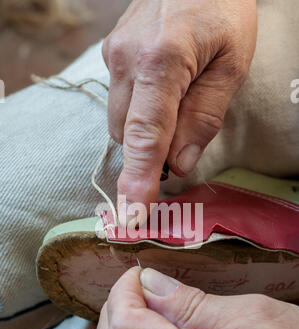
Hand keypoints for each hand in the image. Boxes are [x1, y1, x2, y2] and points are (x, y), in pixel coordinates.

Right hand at [102, 0, 256, 211]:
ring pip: (120, 120)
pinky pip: (120, 99)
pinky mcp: (112, 52)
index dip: (139, 179)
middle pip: (128, 134)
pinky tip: (162, 90)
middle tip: (183, 140)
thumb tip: (178, 165)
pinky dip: (139, 110)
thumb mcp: (231, 66)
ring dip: (145, 130)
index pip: (146, 136)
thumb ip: (204, 119)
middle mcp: (127, 60)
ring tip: (177, 103)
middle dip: (151, 150)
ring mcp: (114, 54)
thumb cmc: (223, 9)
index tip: (133, 214)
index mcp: (161, 61)